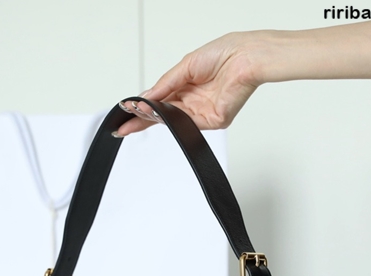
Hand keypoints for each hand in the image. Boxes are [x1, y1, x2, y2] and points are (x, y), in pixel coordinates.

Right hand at [116, 32, 268, 135]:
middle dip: (142, 120)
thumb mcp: (186, 65)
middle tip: (124, 126)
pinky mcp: (213, 121)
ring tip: (136, 115)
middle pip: (163, 115)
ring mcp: (203, 112)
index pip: (160, 100)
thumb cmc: (224, 53)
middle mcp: (194, 101)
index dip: (143, 106)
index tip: (126, 111)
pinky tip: (157, 113)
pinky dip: (171, 119)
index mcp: (187, 85)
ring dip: (153, 118)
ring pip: (173, 120)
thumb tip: (147, 96)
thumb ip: (166, 83)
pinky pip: (188, 123)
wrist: (246, 57)